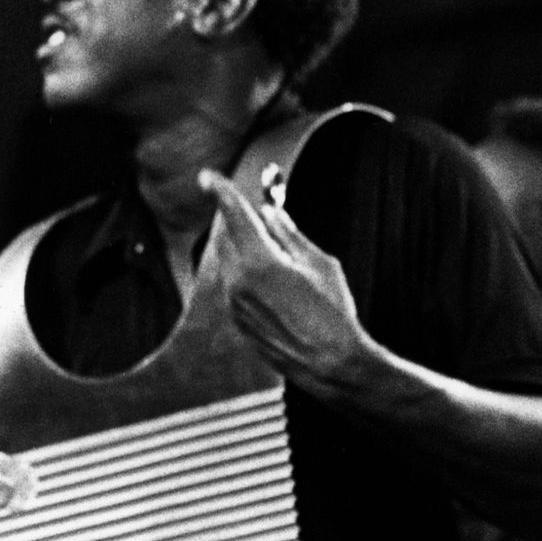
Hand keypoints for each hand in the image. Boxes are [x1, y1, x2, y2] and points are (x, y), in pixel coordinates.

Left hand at [199, 167, 373, 396]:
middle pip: (228, 236)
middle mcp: (238, 281)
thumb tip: (271, 215)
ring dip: (247, 250)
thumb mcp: (320, 265)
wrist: (330, 364)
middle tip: (262, 215)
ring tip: (280, 257)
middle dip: (240, 222)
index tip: (208, 176)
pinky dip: (248, 274)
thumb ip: (290, 235)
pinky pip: (235, 285)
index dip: (220, 190)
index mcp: (260, 262)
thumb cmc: (333, 312)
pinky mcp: (238, 320)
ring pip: (230, 262)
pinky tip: (278, 287)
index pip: (234, 215)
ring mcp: (234, 304)